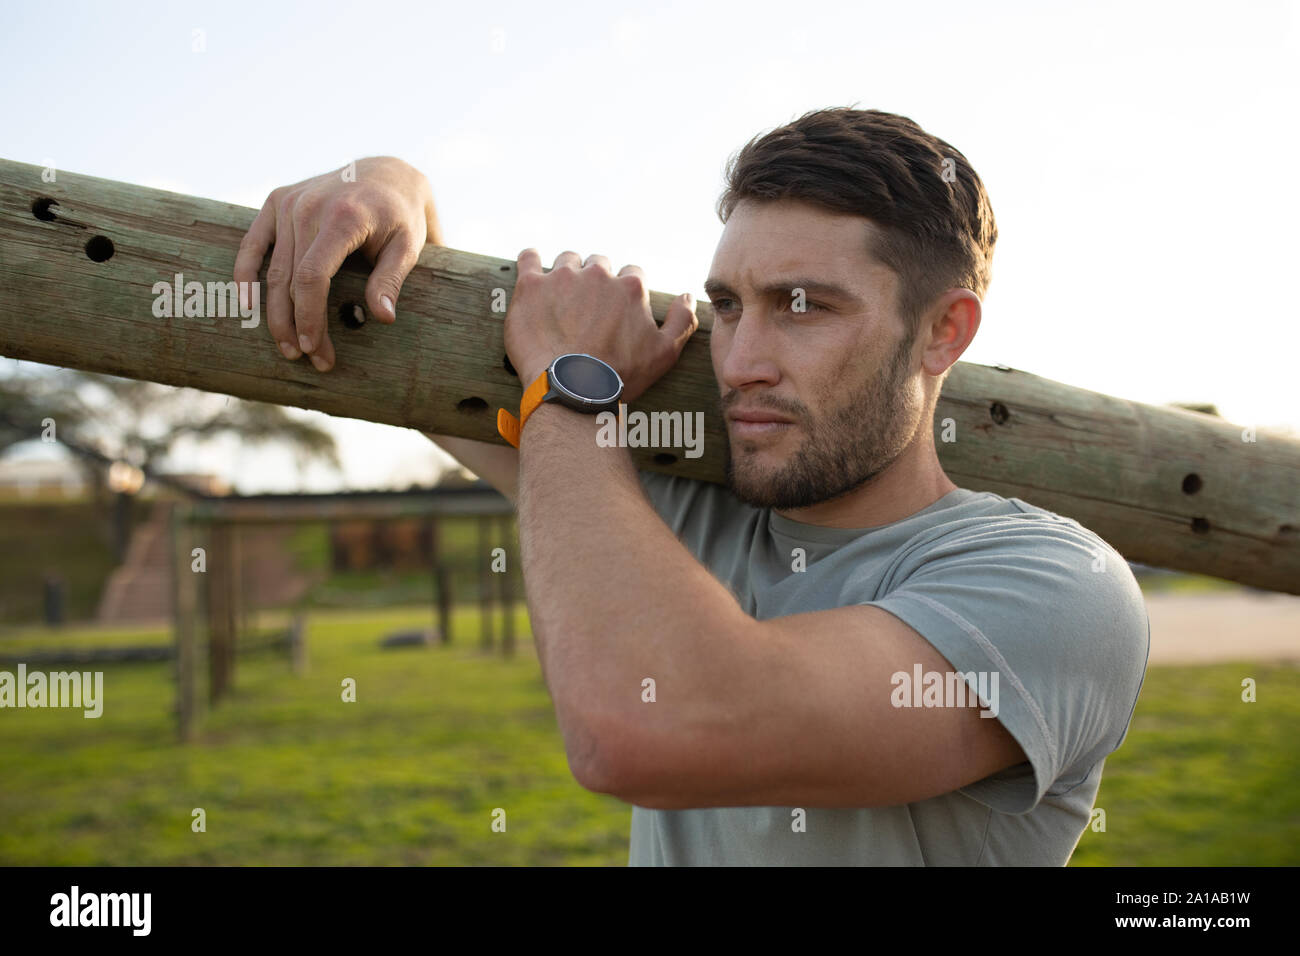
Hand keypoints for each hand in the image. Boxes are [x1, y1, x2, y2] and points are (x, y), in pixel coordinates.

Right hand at [233, 157, 442, 370]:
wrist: (386, 175)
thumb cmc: (400, 217)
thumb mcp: (408, 247)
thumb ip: (391, 280)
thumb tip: (382, 318)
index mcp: (341, 217)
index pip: (312, 277)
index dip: (309, 317)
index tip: (317, 349)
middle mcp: (308, 206)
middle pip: (290, 279)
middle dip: (296, 325)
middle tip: (309, 359)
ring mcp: (289, 202)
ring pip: (272, 270)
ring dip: (275, 313)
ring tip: (288, 347)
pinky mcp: (277, 201)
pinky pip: (252, 243)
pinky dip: (245, 274)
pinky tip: (246, 305)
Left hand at [505, 249, 697, 401]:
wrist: (572, 390)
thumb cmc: (619, 375)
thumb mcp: (665, 354)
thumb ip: (682, 321)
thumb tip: (688, 296)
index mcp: (631, 287)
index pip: (632, 274)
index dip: (625, 291)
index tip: (614, 310)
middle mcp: (598, 273)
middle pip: (599, 263)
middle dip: (595, 280)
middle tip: (586, 308)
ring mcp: (562, 277)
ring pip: (566, 260)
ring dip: (566, 273)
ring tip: (559, 297)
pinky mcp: (531, 286)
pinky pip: (528, 259)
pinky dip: (530, 261)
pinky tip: (532, 269)